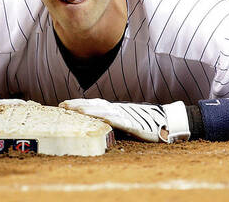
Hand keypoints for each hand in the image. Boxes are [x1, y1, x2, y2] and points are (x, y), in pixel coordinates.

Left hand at [59, 99, 189, 142]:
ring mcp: (125, 115)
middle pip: (95, 105)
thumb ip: (110, 120)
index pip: (93, 104)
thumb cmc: (144, 122)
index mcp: (114, 108)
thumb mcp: (124, 120)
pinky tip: (100, 118)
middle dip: (78, 105)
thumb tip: (94, 125)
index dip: (78, 103)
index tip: (62, 104)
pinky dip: (109, 118)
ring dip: (89, 110)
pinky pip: (120, 120)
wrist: (166, 121)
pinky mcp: (134, 124)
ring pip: (104, 111)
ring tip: (76, 110)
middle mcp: (118, 109)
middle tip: (62, 106)